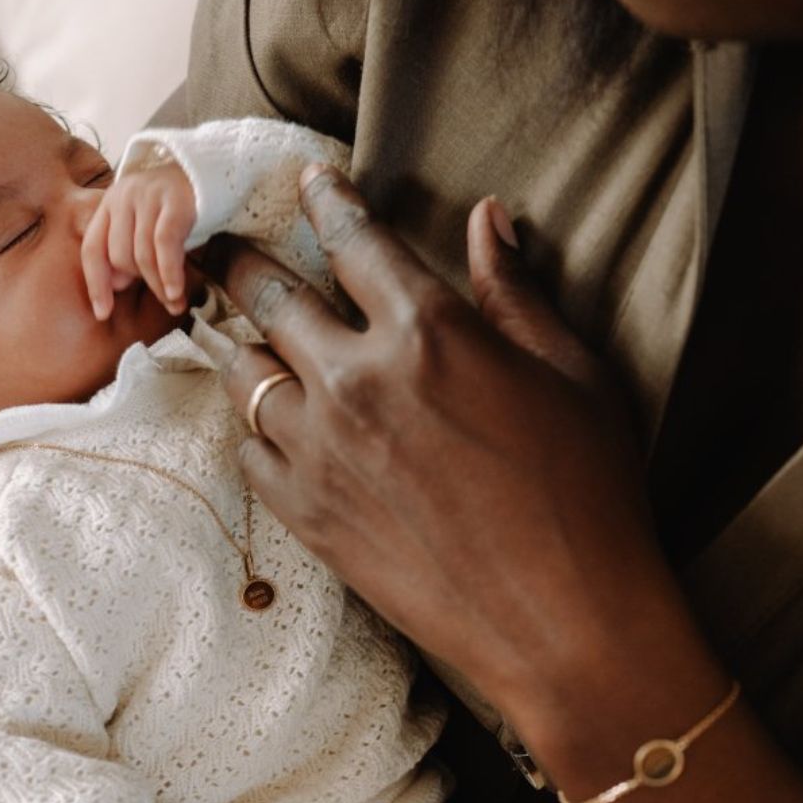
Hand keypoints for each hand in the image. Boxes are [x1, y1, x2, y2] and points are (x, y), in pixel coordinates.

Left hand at [82, 161, 195, 319]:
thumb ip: (128, 251)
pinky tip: (176, 293)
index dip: (96, 284)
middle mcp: (123, 196)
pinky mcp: (174, 202)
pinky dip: (169, 274)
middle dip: (140, 282)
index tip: (102, 314)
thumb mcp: (146, 228)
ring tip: (174, 304)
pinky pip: (164, 246)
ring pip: (142, 256)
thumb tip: (116, 284)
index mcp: (110, 204)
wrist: (213, 173)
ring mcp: (148, 197)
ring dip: (159, 287)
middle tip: (163, 297)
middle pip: (120, 256)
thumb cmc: (177, 208)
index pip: (92, 249)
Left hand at [218, 166, 679, 729]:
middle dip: (240, 260)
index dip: (326, 201)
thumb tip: (488, 220)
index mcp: (428, 331)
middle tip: (216, 248)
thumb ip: (516, 291)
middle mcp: (357, 380)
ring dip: (239, 344)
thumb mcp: (573, 374)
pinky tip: (270, 423)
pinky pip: (250, 451)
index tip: (308, 182)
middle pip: (270, 296)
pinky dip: (254, 427)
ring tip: (235, 333)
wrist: (562, 620)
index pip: (354, 240)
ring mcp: (320, 450)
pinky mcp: (306, 514)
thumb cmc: (586, 492)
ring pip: (243, 374)